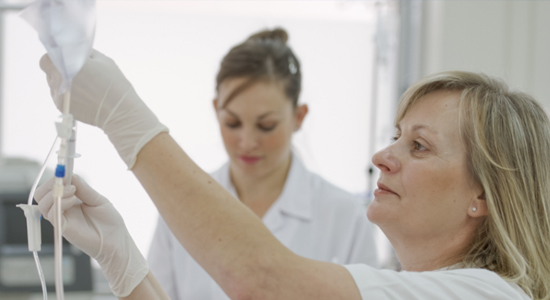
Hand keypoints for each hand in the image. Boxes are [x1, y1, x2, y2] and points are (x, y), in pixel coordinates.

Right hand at [34, 174, 148, 297]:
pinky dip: (59, 203)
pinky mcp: (62, 228)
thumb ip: (84, 189)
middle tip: (66, 182)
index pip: (53, 186)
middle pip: (41, 194)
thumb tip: (70, 175)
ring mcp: (62, 219)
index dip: (57, 177)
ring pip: (42, 203)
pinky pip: (50, 214)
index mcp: (71, 200)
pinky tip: (74, 201)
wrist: (116, 241)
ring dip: (55, 192)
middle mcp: (63, 209)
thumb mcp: (97, 200)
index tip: (66, 170)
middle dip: (50, 184)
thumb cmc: (110, 222)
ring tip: (73, 192)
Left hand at [39, 50, 168, 168]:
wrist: (119, 112)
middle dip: (60, 70)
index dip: (55, 58)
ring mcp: (58, 96)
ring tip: (82, 87)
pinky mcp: (62, 107)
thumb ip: (85, 54)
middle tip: (77, 73)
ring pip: (53, 84)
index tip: (65, 59)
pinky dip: (66, 94)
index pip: (47, 59)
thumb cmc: (115, 85)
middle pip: (49, 71)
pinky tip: (82, 96)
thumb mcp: (104, 61)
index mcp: (67, 66)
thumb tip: (76, 52)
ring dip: (62, 82)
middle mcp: (58, 80)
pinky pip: (58, 96)